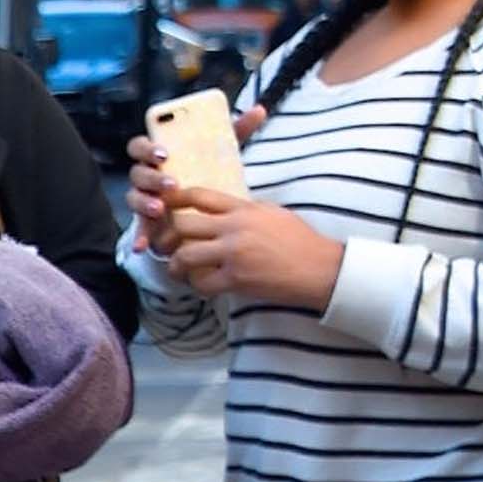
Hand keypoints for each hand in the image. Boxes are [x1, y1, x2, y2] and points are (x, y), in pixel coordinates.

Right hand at [125, 106, 264, 254]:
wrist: (203, 207)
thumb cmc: (207, 171)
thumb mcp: (220, 151)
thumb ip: (234, 131)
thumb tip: (259, 110)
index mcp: (158, 155)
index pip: (141, 145)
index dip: (147, 148)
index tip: (165, 153)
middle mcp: (147, 176)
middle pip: (137, 172)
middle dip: (152, 178)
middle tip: (172, 184)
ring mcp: (144, 199)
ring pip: (134, 198)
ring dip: (145, 203)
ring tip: (160, 209)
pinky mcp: (147, 222)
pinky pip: (139, 229)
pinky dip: (140, 236)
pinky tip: (144, 245)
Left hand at [156, 188, 342, 310]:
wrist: (320, 267)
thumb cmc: (300, 241)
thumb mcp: (272, 213)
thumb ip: (245, 211)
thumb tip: (225, 211)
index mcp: (244, 208)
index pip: (200, 195)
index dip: (174, 199)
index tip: (163, 205)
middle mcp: (235, 227)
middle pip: (183, 225)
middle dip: (167, 236)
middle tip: (163, 246)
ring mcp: (234, 253)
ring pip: (186, 255)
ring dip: (176, 265)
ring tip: (177, 270)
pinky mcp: (237, 278)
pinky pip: (202, 282)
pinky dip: (197, 286)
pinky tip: (201, 286)